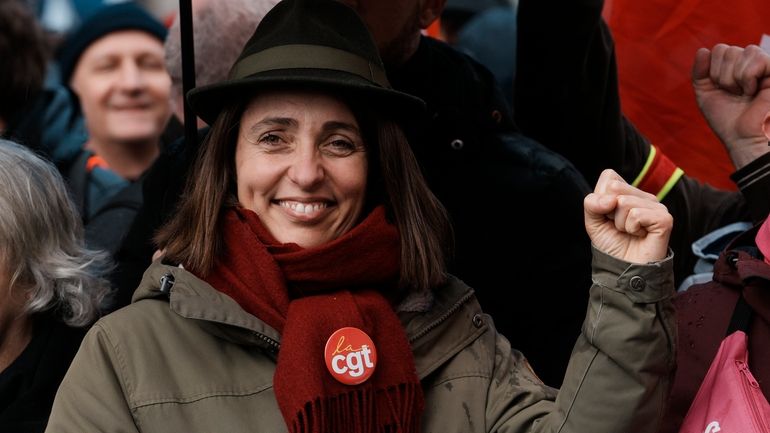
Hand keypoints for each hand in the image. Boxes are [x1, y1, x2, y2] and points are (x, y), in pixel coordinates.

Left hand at [584, 169, 672, 263]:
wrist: (623, 268)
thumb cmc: (611, 244)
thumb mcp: (593, 221)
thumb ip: (592, 203)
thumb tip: (610, 199)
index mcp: (629, 192)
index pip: (609, 177)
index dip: (601, 199)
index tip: (608, 216)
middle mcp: (644, 196)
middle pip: (615, 187)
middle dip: (609, 212)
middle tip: (619, 226)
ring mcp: (657, 206)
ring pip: (624, 202)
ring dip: (620, 223)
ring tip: (630, 233)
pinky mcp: (664, 219)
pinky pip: (636, 215)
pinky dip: (631, 228)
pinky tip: (640, 235)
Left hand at [692, 44, 769, 168]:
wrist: (742, 137)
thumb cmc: (726, 119)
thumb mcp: (705, 93)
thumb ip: (700, 72)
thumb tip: (702, 50)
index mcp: (734, 66)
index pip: (718, 50)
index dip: (712, 71)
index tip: (720, 90)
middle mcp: (750, 62)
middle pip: (726, 50)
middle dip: (722, 76)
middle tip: (733, 93)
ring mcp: (764, 65)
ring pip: (740, 51)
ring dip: (734, 78)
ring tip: (743, 93)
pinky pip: (757, 58)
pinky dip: (748, 77)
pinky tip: (753, 91)